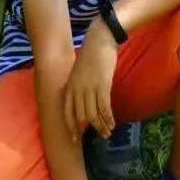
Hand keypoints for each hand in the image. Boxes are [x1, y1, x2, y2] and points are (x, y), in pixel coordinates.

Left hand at [63, 19, 118, 140]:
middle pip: (81, 117)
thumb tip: (82, 103)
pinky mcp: (102, 86)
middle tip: (98, 137)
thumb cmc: (91, 54)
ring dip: (101, 126)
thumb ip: (78, 87)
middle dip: (89, 130)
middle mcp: (77, 89)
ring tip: (107, 133)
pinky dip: (108, 118)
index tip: (75, 140)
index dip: (71, 128)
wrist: (100, 39)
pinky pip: (104, 108)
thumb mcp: (78, 72)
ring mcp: (89, 88)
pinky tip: (112, 123)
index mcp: (70, 86)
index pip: (67, 113)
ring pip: (93, 115)